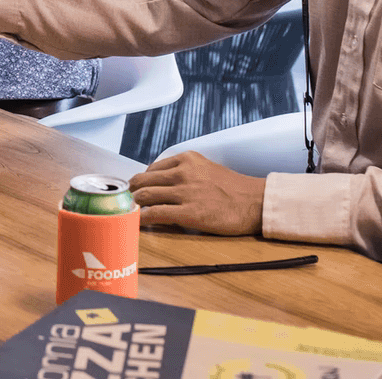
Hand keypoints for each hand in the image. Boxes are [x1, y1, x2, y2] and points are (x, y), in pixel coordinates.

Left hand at [128, 151, 265, 235]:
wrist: (255, 202)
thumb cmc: (233, 188)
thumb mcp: (206, 168)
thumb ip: (184, 172)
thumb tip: (163, 183)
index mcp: (186, 159)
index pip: (152, 168)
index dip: (141, 181)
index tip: (136, 189)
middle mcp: (182, 172)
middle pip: (143, 180)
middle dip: (131, 191)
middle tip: (126, 201)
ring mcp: (185, 192)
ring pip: (146, 196)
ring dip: (133, 204)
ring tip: (129, 211)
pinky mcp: (189, 213)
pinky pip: (156, 214)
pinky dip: (142, 218)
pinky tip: (137, 222)